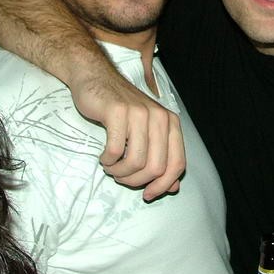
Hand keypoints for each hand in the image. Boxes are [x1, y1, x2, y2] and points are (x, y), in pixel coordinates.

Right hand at [73, 71, 185, 200]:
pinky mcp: (118, 112)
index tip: (148, 194)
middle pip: (156, 167)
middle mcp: (159, 117)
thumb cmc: (121, 108)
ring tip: (111, 168)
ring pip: (135, 162)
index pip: (177, 163)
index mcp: (170, 123)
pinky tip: (104, 157)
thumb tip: (173, 187)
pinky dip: (108, 161)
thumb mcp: (146, 131)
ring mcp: (139, 113)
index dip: (164, 185)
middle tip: (122, 178)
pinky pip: (115, 151)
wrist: (96, 78)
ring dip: (120, 173)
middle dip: (136, 181)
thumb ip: (162, 156)